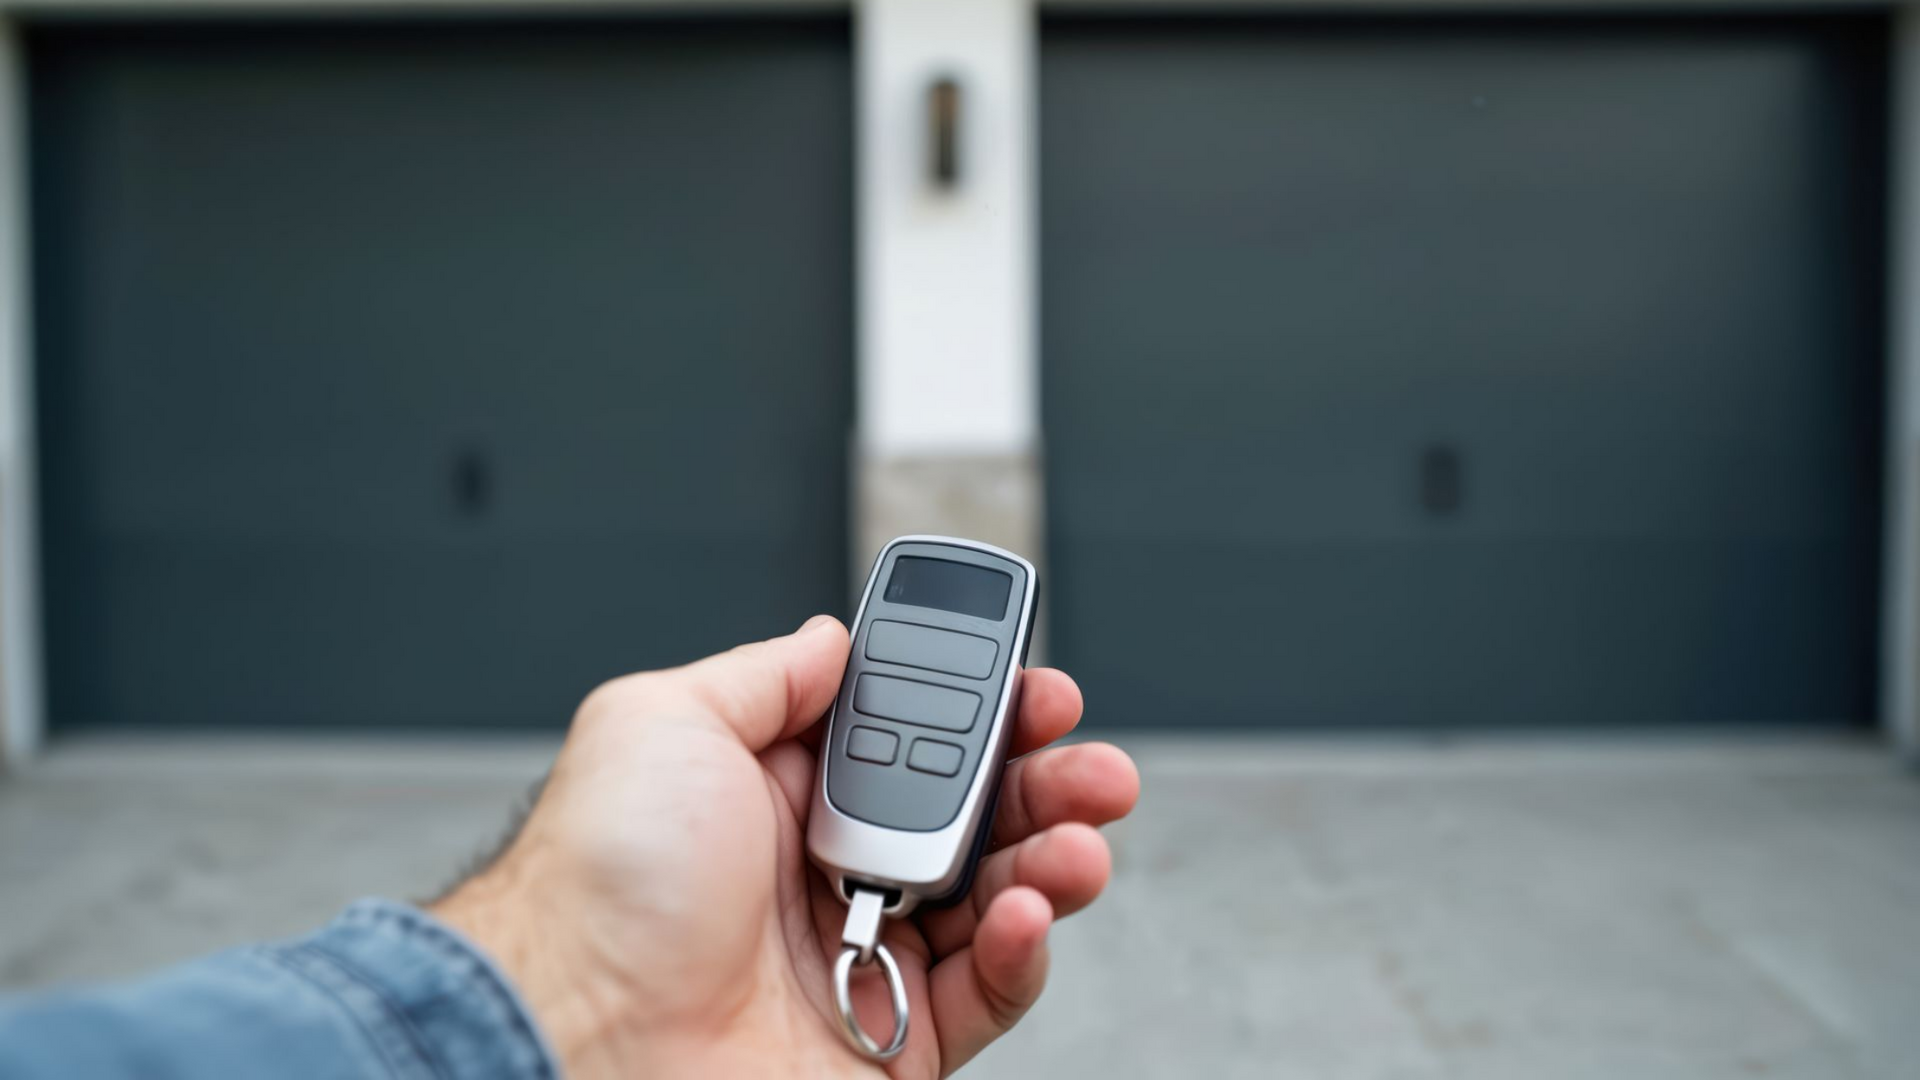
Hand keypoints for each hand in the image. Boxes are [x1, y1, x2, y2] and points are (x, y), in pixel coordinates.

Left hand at [432, 615, 1139, 1077]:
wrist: (575, 1031)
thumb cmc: (597, 883)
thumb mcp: (664, 720)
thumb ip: (766, 675)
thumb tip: (833, 638)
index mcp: (777, 795)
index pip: (911, 741)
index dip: (982, 713)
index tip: (1037, 690)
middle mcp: (822, 874)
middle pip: (970, 818)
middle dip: (1044, 783)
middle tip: (1091, 765)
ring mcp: (857, 961)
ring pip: (992, 904)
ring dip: (1050, 862)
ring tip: (1074, 844)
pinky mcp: (885, 1046)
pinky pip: (982, 996)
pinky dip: (1021, 953)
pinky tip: (1023, 915)